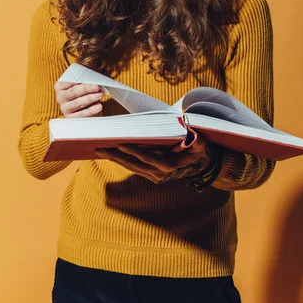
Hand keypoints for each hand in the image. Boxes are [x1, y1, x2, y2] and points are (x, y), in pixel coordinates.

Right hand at [54, 81, 103, 117]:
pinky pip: (82, 114)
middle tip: (97, 86)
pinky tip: (99, 106)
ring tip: (100, 95)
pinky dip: (91, 110)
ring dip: (90, 98)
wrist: (87, 109)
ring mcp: (65, 108)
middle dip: (86, 89)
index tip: (88, 78)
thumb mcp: (83, 86)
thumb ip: (84, 82)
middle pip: (73, 92)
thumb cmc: (85, 93)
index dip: (78, 79)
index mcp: (60, 86)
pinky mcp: (71, 118)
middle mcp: (60, 97)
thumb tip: (92, 81)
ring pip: (78, 103)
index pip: (68, 82)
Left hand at [93, 133, 215, 183]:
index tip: (120, 144)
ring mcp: (155, 177)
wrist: (202, 166)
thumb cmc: (200, 151)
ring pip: (132, 168)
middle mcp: (160, 174)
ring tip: (101, 151)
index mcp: (170, 166)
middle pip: (134, 165)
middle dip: (116, 157)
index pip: (147, 158)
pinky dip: (123, 161)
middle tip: (100, 149)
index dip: (133, 151)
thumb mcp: (200, 142)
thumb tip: (185, 125)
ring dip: (116, 160)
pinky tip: (112, 155)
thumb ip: (194, 137)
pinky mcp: (152, 176)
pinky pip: (134, 168)